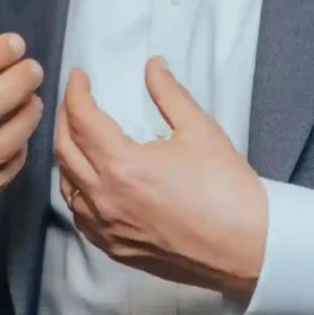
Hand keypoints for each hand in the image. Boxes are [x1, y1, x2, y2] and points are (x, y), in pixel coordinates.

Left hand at [55, 58, 267, 296]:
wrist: (248, 247)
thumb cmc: (227, 190)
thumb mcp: (200, 130)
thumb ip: (169, 94)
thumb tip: (153, 66)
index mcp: (122, 166)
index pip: (82, 120)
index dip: (76, 93)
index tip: (80, 77)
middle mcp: (105, 199)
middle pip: (65, 151)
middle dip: (65, 119)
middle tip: (75, 100)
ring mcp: (106, 228)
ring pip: (67, 186)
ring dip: (67, 156)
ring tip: (78, 136)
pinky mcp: (115, 249)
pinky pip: (80, 217)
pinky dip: (77, 193)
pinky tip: (87, 182)